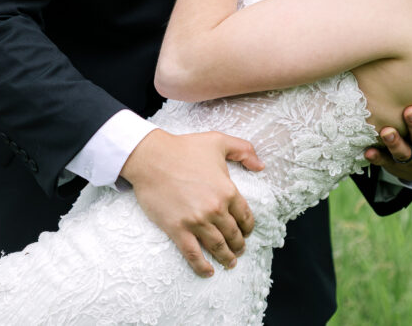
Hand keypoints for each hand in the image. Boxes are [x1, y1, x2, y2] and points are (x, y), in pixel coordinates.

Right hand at [120, 129, 263, 277]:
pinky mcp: (178, 229)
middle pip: (233, 234)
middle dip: (239, 244)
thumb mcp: (218, 141)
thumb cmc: (183, 147)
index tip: (246, 232)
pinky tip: (208, 272)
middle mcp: (215, 209)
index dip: (248, 227)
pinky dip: (202, 266)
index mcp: (227, 190)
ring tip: (230, 263)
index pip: (244, 216)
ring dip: (226, 257)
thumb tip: (260, 166)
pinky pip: (193, 254)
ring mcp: (196, 221)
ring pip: (217, 246)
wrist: (151, 157)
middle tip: (239, 249)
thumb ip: (243, 150)